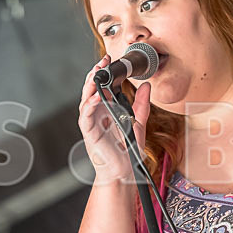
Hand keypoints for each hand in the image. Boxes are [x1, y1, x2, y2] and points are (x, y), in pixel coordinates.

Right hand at [78, 54, 150, 183]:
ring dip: (90, 85)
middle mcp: (97, 114)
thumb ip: (141, 104)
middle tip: (103, 61)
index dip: (104, 73)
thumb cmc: (128, 150)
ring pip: (85, 99)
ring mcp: (91, 123)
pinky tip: (96, 97)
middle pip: (91, 89)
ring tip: (97, 72)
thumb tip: (146, 86)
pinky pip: (86, 116)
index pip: (102, 87)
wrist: (124, 171)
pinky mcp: (89, 133)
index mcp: (106, 110)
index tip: (111, 60)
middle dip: (96, 73)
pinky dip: (90, 105)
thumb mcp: (138, 122)